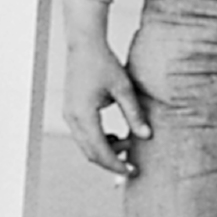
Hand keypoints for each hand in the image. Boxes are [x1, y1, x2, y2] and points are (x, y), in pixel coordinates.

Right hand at [62, 5, 148, 179]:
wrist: (84, 45)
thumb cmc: (104, 63)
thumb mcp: (124, 89)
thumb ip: (135, 114)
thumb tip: (147, 136)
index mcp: (84, 115)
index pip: (99, 150)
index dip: (116, 164)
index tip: (132, 171)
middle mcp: (73, 118)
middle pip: (90, 152)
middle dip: (111, 161)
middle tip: (132, 164)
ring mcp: (69, 114)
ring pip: (85, 145)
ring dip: (105, 150)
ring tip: (127, 143)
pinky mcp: (71, 110)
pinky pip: (83, 135)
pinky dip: (98, 141)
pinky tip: (114, 135)